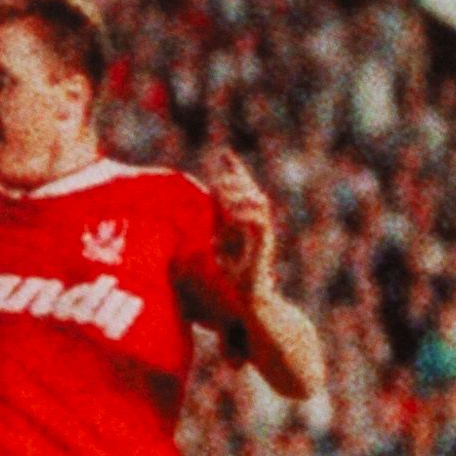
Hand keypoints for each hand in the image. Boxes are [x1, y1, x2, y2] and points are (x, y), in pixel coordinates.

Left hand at [203, 145, 277, 298]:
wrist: (251, 301)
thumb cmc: (234, 279)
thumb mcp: (216, 248)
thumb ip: (212, 231)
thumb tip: (190, 219)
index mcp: (244, 222)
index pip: (241, 190)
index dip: (235, 171)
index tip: (224, 155)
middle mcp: (256, 224)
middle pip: (251, 190)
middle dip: (238, 176)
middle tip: (223, 166)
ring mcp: (262, 233)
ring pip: (258, 202)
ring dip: (240, 194)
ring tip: (223, 191)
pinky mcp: (265, 245)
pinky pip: (258, 223)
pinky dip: (245, 215)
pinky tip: (231, 213)